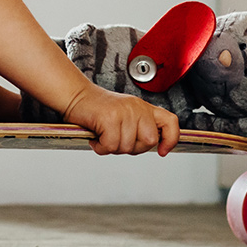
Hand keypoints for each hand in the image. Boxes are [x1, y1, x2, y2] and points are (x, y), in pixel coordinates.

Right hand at [62, 84, 178, 156]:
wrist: (75, 95)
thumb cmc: (97, 109)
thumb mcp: (125, 115)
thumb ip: (139, 127)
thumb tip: (151, 146)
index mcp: (143, 107)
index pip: (170, 122)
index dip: (171, 139)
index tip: (163, 151)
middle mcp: (137, 108)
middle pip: (149, 141)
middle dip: (133, 148)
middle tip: (117, 140)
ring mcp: (124, 112)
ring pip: (128, 146)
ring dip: (112, 148)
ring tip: (103, 136)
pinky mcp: (109, 118)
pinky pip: (111, 145)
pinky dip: (101, 147)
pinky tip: (96, 138)